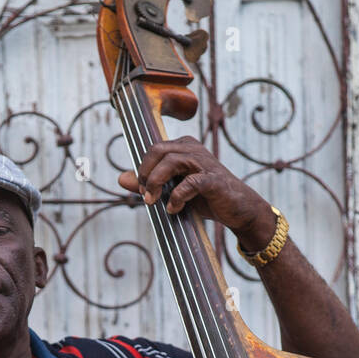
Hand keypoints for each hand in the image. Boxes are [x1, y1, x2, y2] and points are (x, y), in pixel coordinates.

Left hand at [117, 135, 272, 238]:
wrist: (237, 210)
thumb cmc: (206, 198)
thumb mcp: (172, 190)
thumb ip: (148, 183)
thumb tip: (121, 178)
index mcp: (183, 147)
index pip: (153, 150)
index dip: (142, 169)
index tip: (142, 191)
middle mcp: (193, 149)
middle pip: (158, 150)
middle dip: (145, 173)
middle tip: (145, 196)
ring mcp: (205, 163)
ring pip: (171, 161)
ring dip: (156, 183)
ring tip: (154, 202)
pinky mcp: (214, 180)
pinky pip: (190, 183)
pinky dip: (177, 197)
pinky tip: (173, 209)